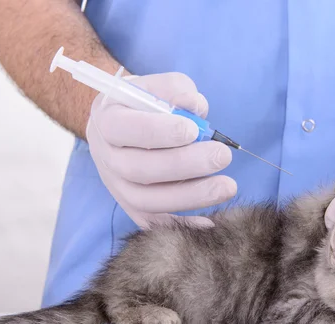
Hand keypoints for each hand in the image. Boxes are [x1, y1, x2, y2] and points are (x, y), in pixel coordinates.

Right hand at [87, 72, 235, 228]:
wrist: (121, 126)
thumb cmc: (145, 104)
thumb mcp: (157, 87)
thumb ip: (176, 90)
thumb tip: (196, 106)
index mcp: (107, 121)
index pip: (128, 129)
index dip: (160, 132)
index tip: (194, 130)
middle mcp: (106, 158)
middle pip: (140, 169)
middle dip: (185, 165)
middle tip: (222, 156)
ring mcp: (117, 186)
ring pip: (148, 201)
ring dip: (191, 196)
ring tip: (227, 187)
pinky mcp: (132, 207)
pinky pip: (155, 223)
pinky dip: (182, 225)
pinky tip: (210, 223)